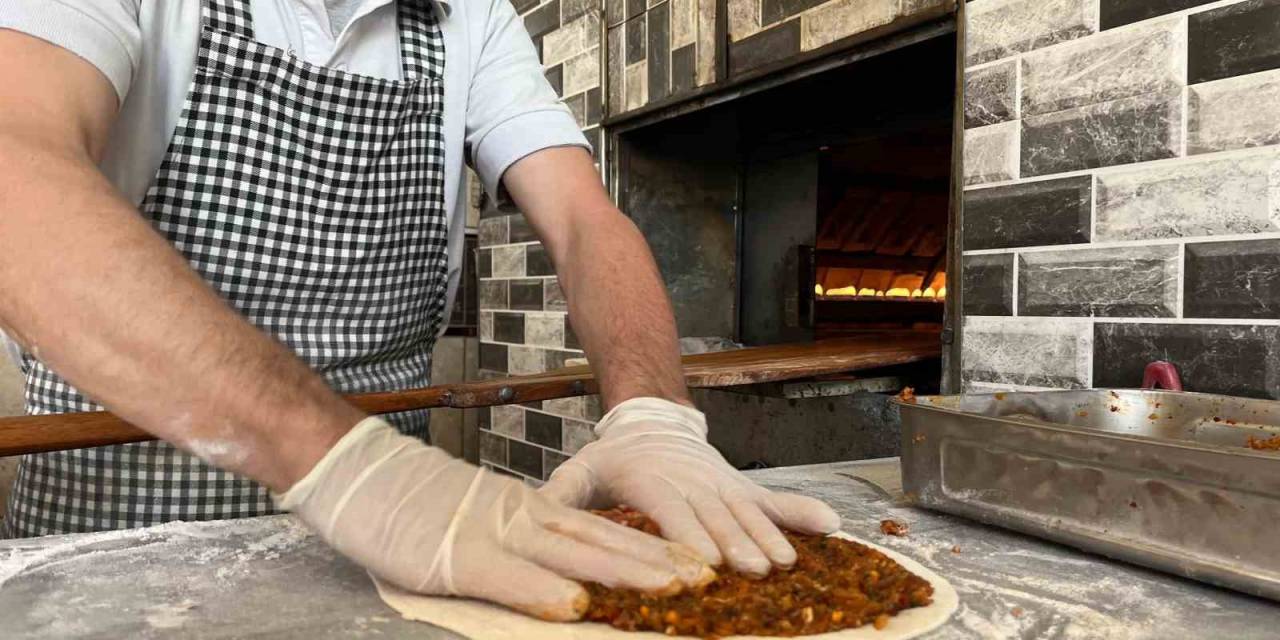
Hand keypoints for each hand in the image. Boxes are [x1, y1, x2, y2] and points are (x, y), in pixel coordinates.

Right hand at [275, 417, 713, 620]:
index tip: (695, 564)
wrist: (360, 471)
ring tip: (673, 586)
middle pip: (601, 541)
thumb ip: (521, 546)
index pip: (600, 532)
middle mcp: (522, 518)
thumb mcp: (479, 522)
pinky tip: (576, 604)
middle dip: (657, 560)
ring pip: (570, 554)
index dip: (649, 548)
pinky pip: (506, 577)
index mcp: (528, 512)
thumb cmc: (416, 503)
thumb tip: (566, 574)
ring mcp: (491, 535)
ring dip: (623, 570)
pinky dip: (542, 590)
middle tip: (707, 576)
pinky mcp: (456, 557)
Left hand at [540, 398, 841, 576]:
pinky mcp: (741, 487)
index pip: (669, 509)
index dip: (686, 534)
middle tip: (752, 570)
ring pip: (747, 510)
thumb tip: (536, 516)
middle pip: (715, 515)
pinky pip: (775, 499)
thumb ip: (562, 494)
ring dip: (768, 536)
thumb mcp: (581, 470)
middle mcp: (691, 480)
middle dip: (734, 544)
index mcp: (650, 479)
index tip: (702, 560)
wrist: (652, 420)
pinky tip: (830, 526)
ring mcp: (721, 483)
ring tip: (786, 563)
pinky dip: (802, 512)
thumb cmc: (613, 458)